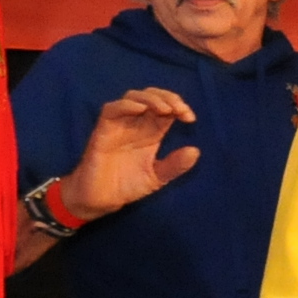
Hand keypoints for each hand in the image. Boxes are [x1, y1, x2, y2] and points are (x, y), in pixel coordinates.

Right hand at [60, 87, 200, 221]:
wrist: (101, 200)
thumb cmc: (127, 186)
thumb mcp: (157, 178)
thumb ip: (175, 166)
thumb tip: (195, 151)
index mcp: (151, 132)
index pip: (167, 108)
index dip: (179, 106)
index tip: (190, 118)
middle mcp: (136, 124)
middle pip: (151, 97)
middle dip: (168, 97)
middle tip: (180, 110)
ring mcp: (119, 125)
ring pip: (132, 97)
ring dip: (150, 99)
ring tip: (165, 110)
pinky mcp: (102, 130)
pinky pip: (111, 110)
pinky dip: (126, 105)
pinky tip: (141, 109)